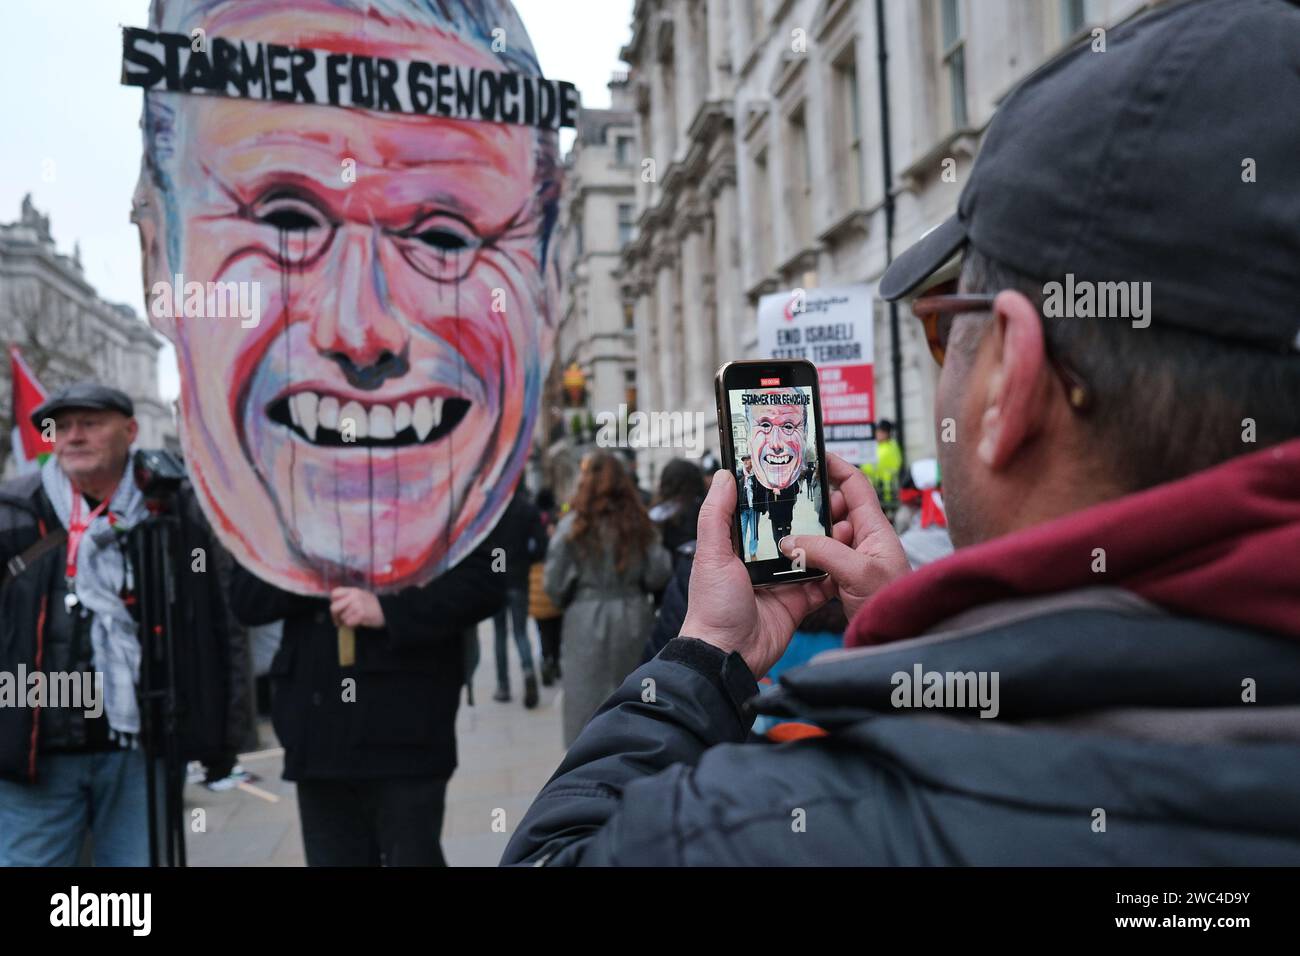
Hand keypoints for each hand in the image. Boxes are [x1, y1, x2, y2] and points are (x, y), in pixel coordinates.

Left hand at [329, 587, 385, 628]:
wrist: (388, 611)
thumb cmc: (374, 606)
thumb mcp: (362, 596)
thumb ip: (349, 598)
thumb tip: (336, 606)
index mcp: (353, 590)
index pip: (334, 593)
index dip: (333, 602)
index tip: (338, 609)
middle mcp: (354, 596)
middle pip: (334, 607)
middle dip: (335, 616)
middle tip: (339, 621)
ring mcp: (357, 604)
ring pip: (342, 617)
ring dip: (346, 622)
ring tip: (355, 620)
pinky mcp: (361, 614)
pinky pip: (348, 623)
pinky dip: (352, 625)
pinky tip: (358, 623)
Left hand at [680, 470, 833, 678]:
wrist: (729, 655)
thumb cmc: (712, 607)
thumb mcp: (711, 555)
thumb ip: (716, 515)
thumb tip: (723, 475)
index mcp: (738, 547)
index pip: (761, 514)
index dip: (778, 497)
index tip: (798, 477)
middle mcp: (761, 562)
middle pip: (792, 532)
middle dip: (812, 518)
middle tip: (833, 500)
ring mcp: (782, 581)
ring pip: (812, 555)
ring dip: (829, 542)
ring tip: (847, 522)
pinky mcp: (799, 602)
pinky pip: (822, 584)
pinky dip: (835, 573)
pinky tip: (848, 556)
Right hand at [777, 453, 909, 620]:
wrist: (898, 639)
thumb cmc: (892, 603)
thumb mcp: (857, 572)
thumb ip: (823, 552)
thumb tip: (790, 541)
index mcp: (874, 529)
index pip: (855, 485)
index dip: (836, 468)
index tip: (814, 457)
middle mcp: (865, 539)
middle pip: (835, 509)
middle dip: (814, 508)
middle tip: (792, 511)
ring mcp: (854, 558)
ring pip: (825, 535)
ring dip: (809, 536)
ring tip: (792, 540)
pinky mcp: (844, 577)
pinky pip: (821, 557)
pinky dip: (807, 557)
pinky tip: (795, 563)